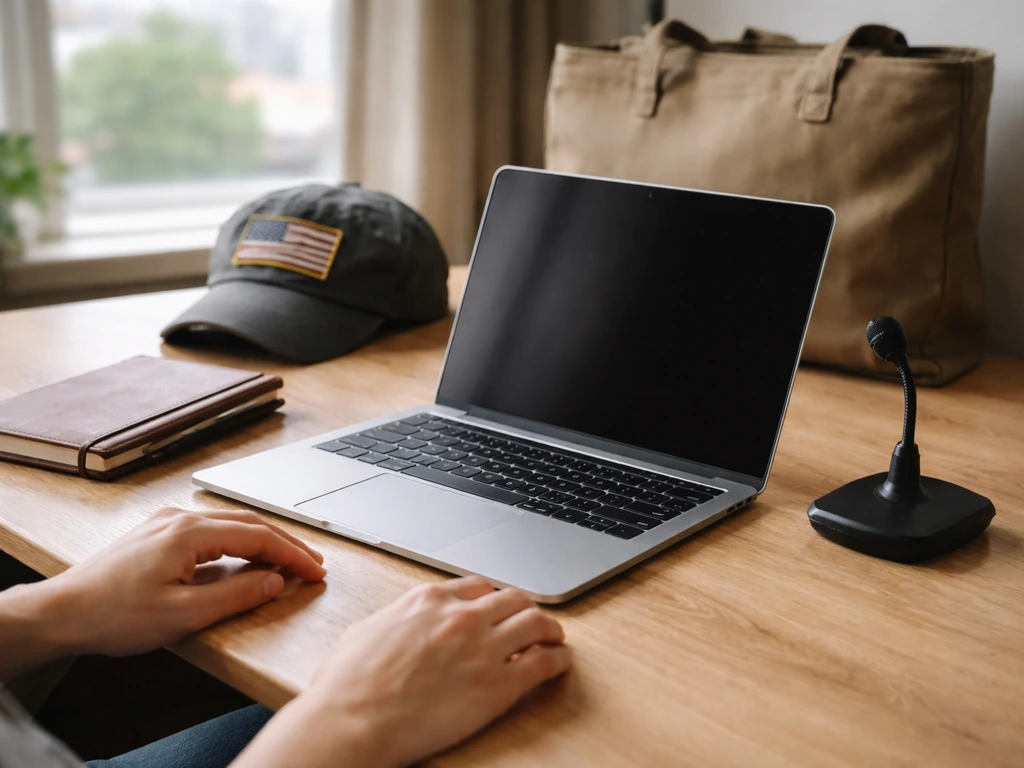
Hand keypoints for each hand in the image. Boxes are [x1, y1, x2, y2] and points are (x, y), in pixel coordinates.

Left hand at [39, 507, 325, 657]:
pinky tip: (245, 557)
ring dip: (263, 541)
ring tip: (289, 560)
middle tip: (314, 563)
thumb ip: (237, 596)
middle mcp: (180, 519)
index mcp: (189, 532)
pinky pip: (211, 530)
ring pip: (231, 524)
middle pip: (249, 524)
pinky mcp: (157, 534)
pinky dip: (238, 542)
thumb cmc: (113, 615)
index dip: (293, 554)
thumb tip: (277, 582)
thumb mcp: (184, 615)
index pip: (258, 537)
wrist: (60, 612)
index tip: (317, 571)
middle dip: (286, 544)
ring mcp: (167, 523)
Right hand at [236, 577, 571, 767]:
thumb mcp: (366, 632)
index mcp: (428, 601)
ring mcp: (484, 647)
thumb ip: (394, 622)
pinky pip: (544, 662)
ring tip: (555, 637)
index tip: (497, 607)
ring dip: (550, 628)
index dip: (492, 598)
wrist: (353, 720)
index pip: (476, 586)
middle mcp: (461, 616)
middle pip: (512, 598)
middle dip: (526, 606)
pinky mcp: (499, 684)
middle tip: (533, 618)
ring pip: (536, 622)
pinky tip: (561, 661)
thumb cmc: (347, 685)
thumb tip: (397, 626)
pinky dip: (558, 658)